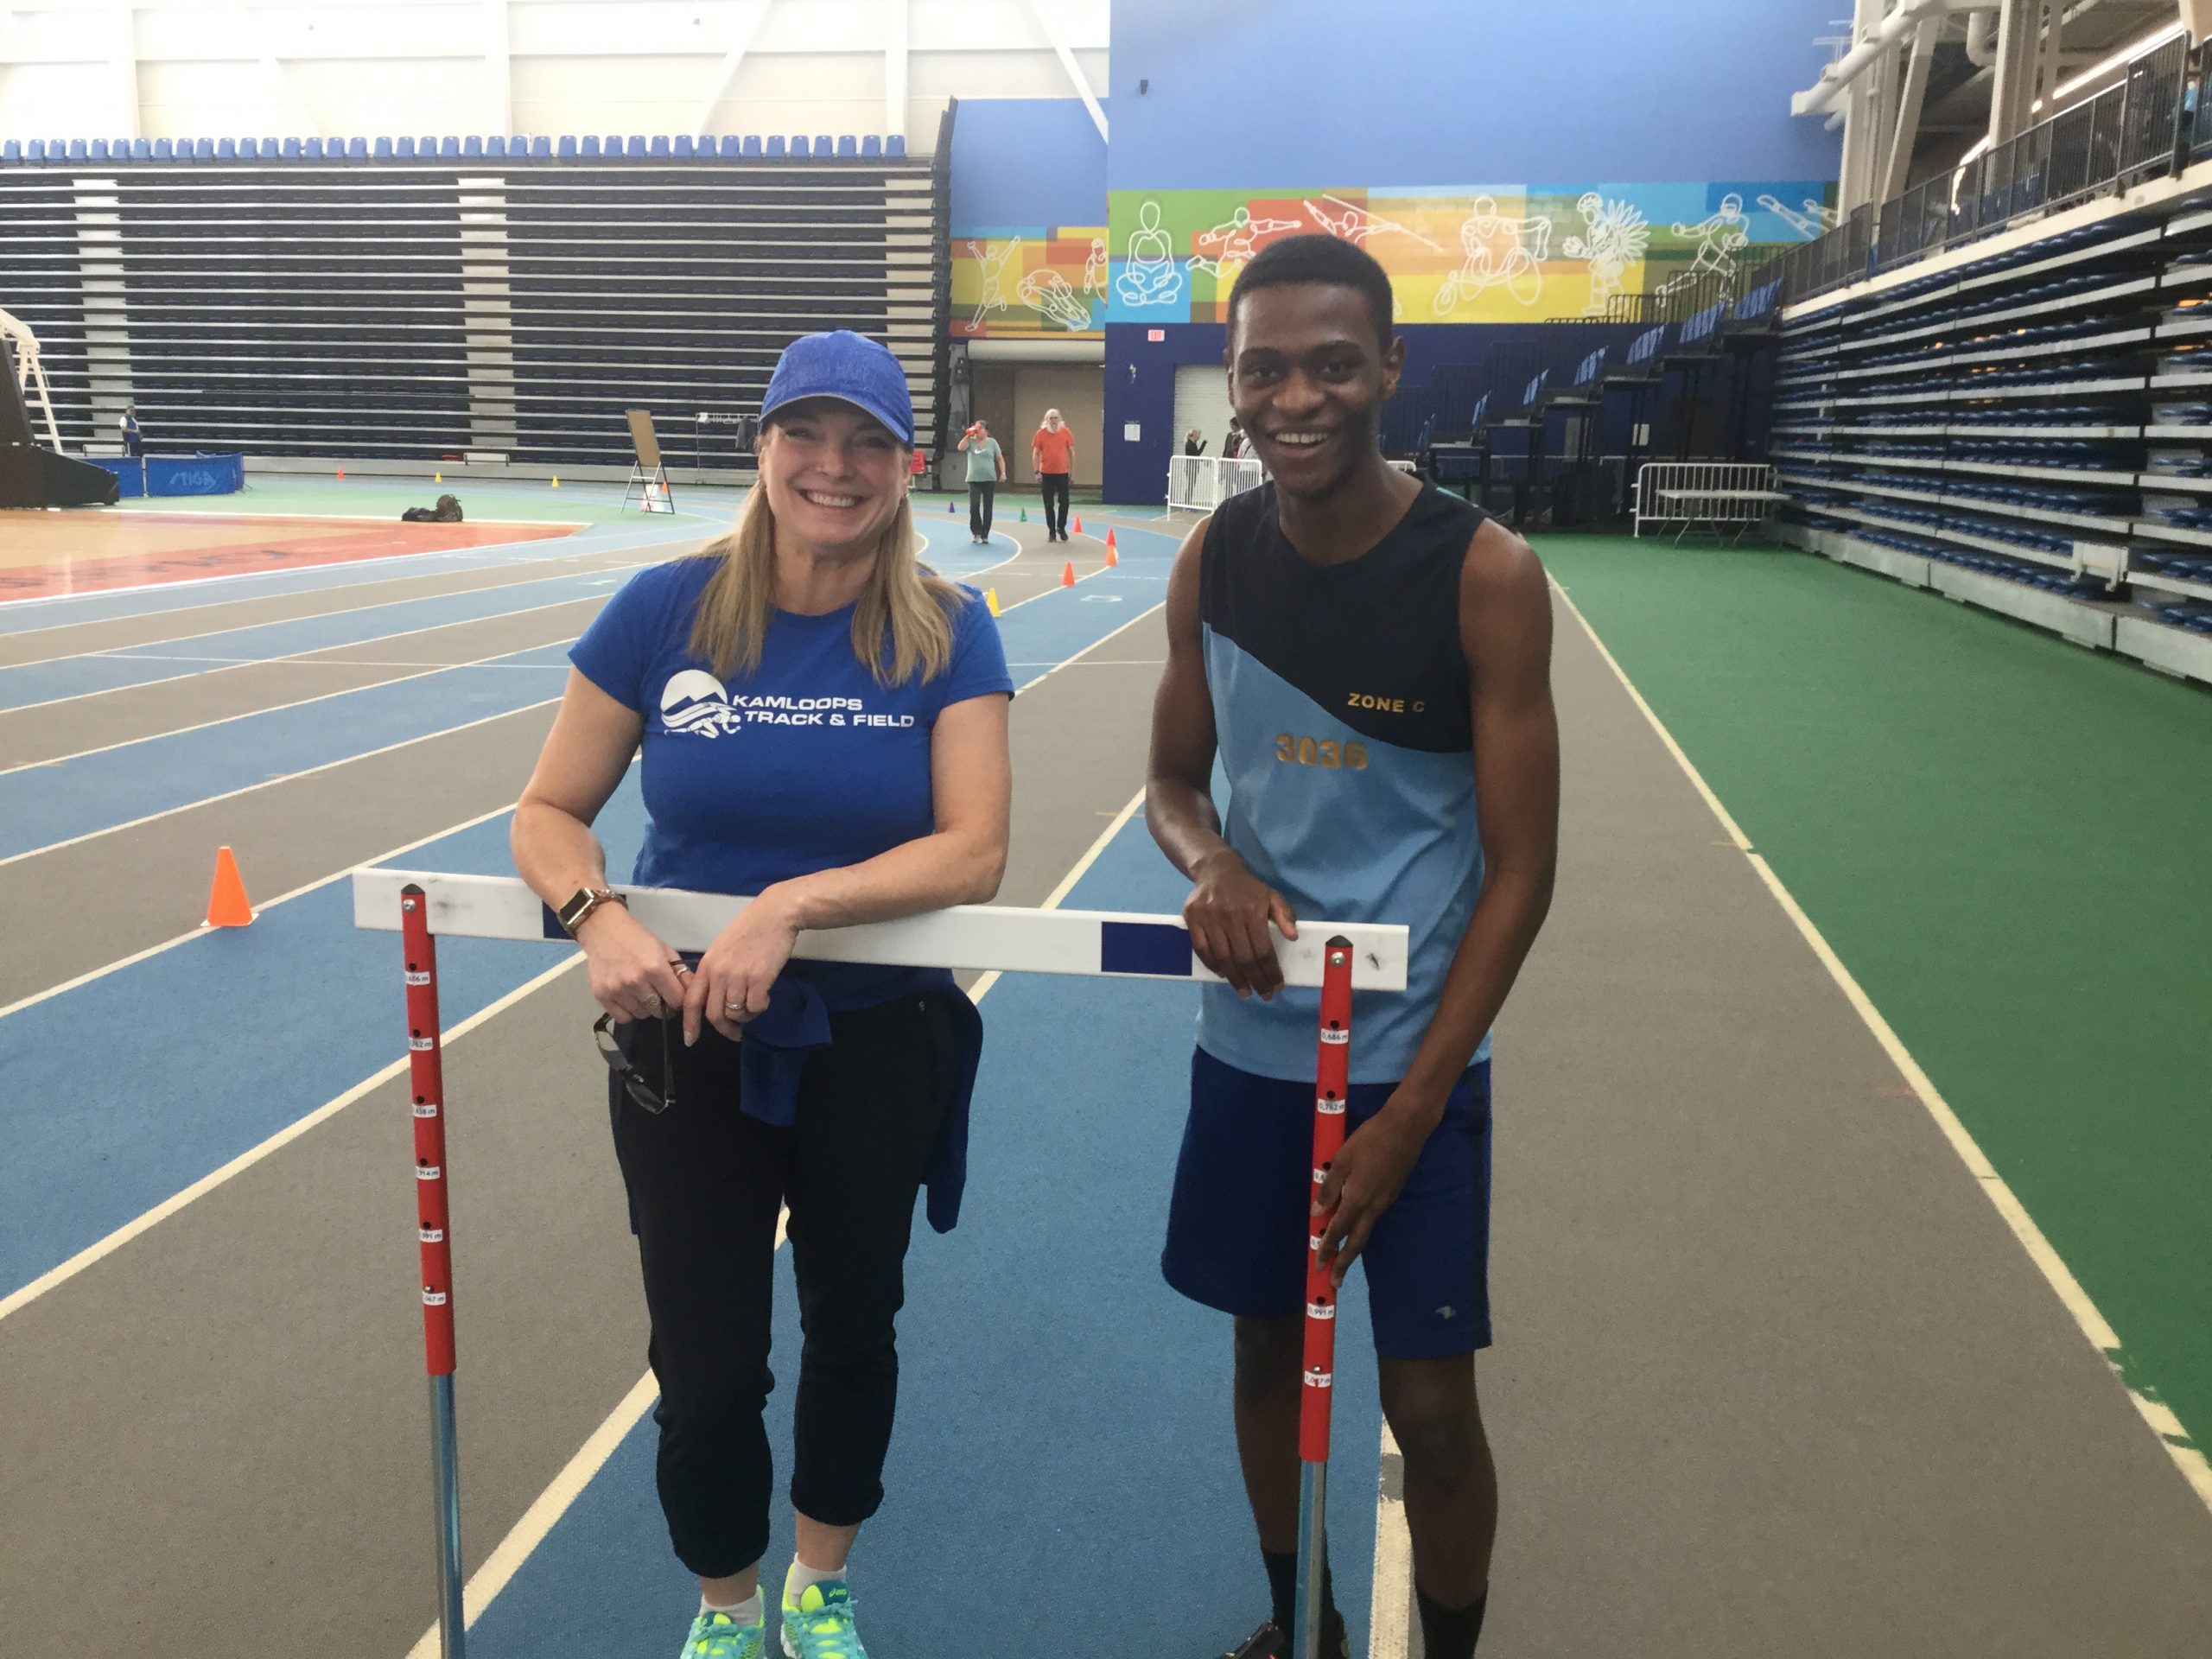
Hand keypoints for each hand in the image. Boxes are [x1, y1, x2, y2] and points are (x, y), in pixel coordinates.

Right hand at [575, 905, 687, 1024]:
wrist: (603, 930)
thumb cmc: (637, 938)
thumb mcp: (664, 950)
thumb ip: (680, 972)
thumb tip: (693, 992)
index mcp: (655, 968)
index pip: (676, 1000)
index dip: (678, 1000)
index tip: (675, 996)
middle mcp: (636, 982)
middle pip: (659, 1011)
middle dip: (663, 1005)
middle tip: (658, 995)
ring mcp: (617, 990)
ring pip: (641, 1015)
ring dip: (645, 1008)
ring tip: (641, 993)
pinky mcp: (602, 996)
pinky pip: (623, 1018)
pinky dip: (628, 1012)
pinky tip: (628, 999)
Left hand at [683, 889, 801, 1044]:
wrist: (775, 915)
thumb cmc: (750, 929)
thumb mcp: (722, 948)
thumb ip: (715, 972)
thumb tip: (716, 996)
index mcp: (707, 966)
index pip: (691, 1001)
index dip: (690, 1024)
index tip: (690, 1040)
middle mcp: (719, 974)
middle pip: (714, 1014)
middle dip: (725, 1029)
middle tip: (735, 1034)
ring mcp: (739, 977)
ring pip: (736, 1013)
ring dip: (745, 1017)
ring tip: (754, 1007)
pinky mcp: (760, 979)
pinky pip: (756, 1007)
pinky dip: (760, 1008)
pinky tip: (764, 997)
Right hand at [1181, 848, 1297, 997]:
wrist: (1215, 870)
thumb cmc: (1247, 888)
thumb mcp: (1272, 896)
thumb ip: (1285, 915)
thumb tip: (1293, 936)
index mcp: (1252, 911)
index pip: (1262, 950)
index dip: (1270, 971)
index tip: (1277, 986)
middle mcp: (1229, 915)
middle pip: (1243, 958)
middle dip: (1255, 980)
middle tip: (1264, 994)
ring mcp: (1208, 918)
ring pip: (1222, 957)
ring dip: (1235, 979)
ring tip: (1245, 992)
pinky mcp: (1192, 919)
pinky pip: (1202, 949)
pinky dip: (1212, 965)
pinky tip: (1223, 975)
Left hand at [1314, 1101, 1430, 1285]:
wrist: (1407, 1129)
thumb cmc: (1370, 1139)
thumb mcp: (1343, 1158)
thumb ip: (1330, 1187)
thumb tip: (1317, 1213)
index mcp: (1358, 1197)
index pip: (1338, 1229)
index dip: (1327, 1248)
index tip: (1318, 1266)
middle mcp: (1373, 1206)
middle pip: (1356, 1241)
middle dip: (1344, 1263)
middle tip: (1334, 1282)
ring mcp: (1386, 1201)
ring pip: (1366, 1231)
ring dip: (1353, 1248)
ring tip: (1343, 1259)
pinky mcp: (1393, 1194)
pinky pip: (1374, 1218)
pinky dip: (1362, 1229)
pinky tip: (1356, 1228)